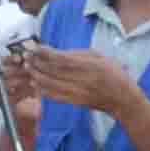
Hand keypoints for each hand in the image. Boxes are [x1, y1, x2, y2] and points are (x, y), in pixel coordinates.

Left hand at [7, 45, 142, 124]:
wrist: (123, 100)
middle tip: (26, 56)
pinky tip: (35, 83)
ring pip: (52, 84)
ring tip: (28, 67)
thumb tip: (57, 53)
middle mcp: (83, 80)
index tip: (36, 48)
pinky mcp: (75, 102)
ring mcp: (78, 92)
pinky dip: (43, 89)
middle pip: (54, 71)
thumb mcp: (100, 57)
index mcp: (90, 66)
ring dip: (37, 75)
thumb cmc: (113, 74)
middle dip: (37, 63)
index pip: (63, 59)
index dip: (46, 53)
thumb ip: (79, 54)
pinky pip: (55, 96)